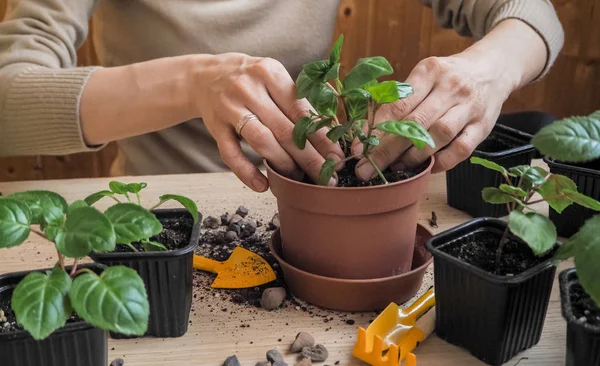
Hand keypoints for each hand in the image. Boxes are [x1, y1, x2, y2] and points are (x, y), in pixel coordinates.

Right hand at [192, 53, 343, 191]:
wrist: (205, 76)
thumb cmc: (250, 80)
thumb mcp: (273, 78)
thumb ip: (296, 100)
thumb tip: (329, 133)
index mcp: (270, 73)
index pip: (301, 111)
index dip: (321, 137)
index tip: (336, 157)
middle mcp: (249, 88)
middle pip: (285, 129)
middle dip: (309, 157)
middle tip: (326, 177)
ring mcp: (229, 107)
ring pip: (261, 141)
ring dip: (283, 164)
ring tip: (298, 179)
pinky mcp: (215, 126)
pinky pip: (231, 154)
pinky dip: (246, 172)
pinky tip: (262, 185)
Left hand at [352, 54, 511, 179]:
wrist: (493, 68)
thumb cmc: (447, 78)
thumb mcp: (422, 78)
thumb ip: (398, 102)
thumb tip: (366, 134)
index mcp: (429, 71)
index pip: (398, 104)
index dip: (376, 130)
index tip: (359, 151)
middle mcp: (450, 87)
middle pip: (415, 123)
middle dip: (387, 150)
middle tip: (367, 169)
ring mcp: (470, 106)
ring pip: (439, 135)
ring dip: (414, 156)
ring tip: (397, 168)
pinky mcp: (484, 126)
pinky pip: (461, 149)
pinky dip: (442, 163)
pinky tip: (426, 168)